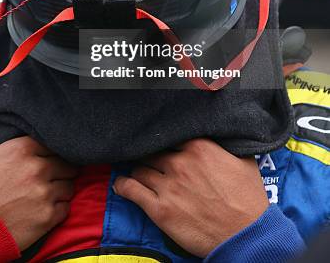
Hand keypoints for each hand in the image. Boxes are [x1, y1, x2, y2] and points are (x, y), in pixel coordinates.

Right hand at [0, 116, 77, 250]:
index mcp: (22, 149)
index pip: (52, 143)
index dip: (50, 151)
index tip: (48, 157)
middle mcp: (38, 168)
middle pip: (66, 164)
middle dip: (60, 170)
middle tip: (51, 177)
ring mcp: (44, 193)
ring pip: (69, 185)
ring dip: (61, 188)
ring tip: (48, 194)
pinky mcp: (47, 217)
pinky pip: (66, 208)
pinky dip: (59, 208)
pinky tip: (46, 209)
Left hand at [113, 138, 268, 257]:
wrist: (246, 236)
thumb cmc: (248, 200)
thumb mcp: (243, 160)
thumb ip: (226, 143)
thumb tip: (221, 133)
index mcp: (199, 147)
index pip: (170, 136)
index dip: (165, 141)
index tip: (162, 145)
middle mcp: (180, 162)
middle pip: (152, 152)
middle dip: (150, 157)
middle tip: (149, 162)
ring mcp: (168, 185)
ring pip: (140, 169)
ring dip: (137, 171)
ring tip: (137, 174)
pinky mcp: (159, 209)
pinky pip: (131, 190)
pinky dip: (123, 186)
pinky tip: (121, 185)